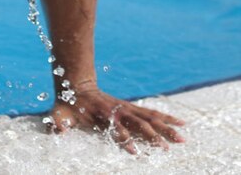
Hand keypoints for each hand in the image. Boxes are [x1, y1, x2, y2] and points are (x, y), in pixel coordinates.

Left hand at [45, 84, 185, 153]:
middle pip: (140, 124)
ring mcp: (127, 109)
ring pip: (151, 118)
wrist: (76, 86)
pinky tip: (180, 123)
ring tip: (183, 137)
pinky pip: (151, 113)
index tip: (136, 154)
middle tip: (169, 149)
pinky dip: (166, 118)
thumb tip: (57, 130)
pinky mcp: (131, 109)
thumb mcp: (59, 114)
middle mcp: (119, 112)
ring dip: (167, 128)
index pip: (117, 130)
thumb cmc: (68, 105)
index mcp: (104, 116)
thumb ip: (59, 123)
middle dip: (155, 136)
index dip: (126, 141)